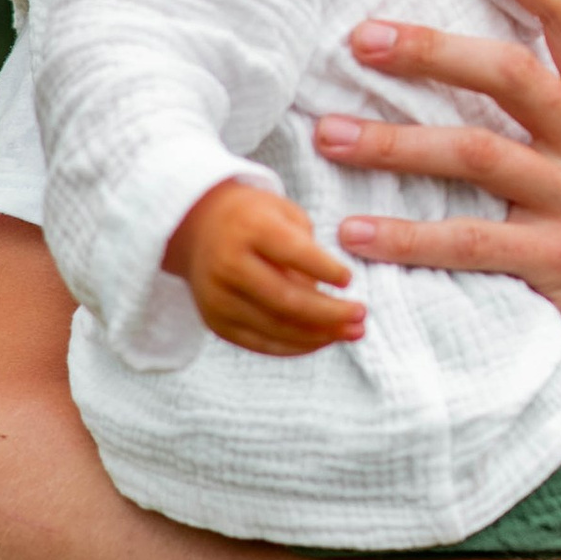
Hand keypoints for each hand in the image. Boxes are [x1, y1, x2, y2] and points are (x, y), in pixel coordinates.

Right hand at [165, 178, 364, 357]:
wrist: (198, 228)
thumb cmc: (255, 218)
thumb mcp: (284, 213)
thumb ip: (307, 247)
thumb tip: (331, 293)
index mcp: (249, 228)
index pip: (292, 253)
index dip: (325, 269)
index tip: (350, 279)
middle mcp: (228, 264)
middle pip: (286, 299)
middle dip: (330, 313)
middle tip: (361, 315)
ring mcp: (218, 298)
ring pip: (276, 327)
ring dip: (320, 335)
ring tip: (353, 332)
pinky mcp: (216, 322)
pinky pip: (261, 344)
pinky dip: (296, 346)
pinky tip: (323, 340)